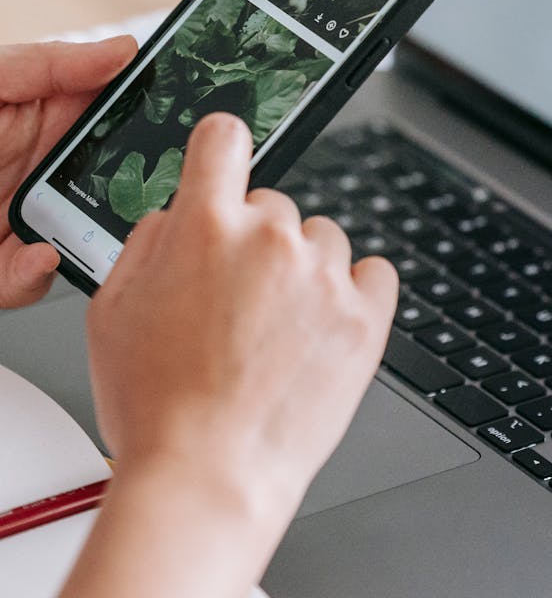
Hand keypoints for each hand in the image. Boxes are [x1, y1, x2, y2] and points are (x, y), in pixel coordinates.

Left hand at [0, 36, 136, 307]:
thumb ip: (49, 65)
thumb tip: (122, 51)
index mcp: (39, 118)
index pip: (110, 114)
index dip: (145, 116)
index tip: (177, 117)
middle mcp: (35, 170)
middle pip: (107, 183)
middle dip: (130, 190)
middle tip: (148, 190)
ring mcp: (16, 220)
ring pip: (79, 238)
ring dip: (86, 239)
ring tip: (78, 231)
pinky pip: (30, 279)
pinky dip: (33, 276)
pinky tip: (32, 256)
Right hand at [86, 113, 397, 576]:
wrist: (207, 478)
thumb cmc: (156, 406)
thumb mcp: (111, 310)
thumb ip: (147, 242)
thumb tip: (176, 214)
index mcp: (205, 224)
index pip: (225, 138)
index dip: (222, 149)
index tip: (226, 162)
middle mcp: (270, 237)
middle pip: (272, 203)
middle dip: (254, 241)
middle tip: (235, 301)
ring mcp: (323, 275)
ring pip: (322, 239)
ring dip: (303, 269)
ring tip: (275, 330)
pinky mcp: (365, 316)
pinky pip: (374, 272)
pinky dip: (354, 292)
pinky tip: (324, 326)